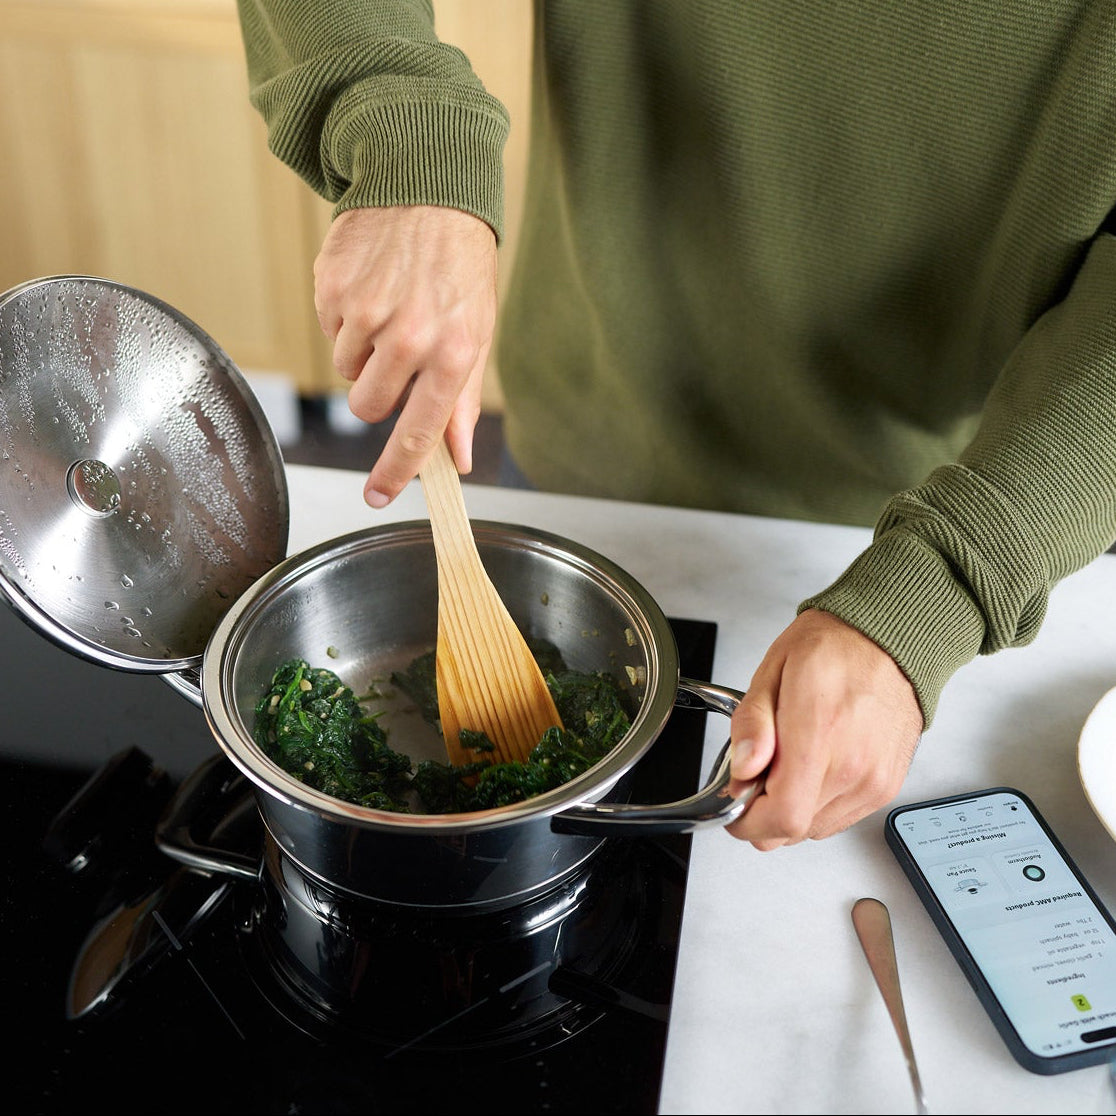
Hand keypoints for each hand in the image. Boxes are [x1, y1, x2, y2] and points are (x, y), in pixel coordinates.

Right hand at [313, 205, 498, 504]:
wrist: (427, 186)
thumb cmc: (459, 266)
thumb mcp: (476, 332)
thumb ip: (460, 401)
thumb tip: (460, 460)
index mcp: (452, 353)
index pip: (418, 432)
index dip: (395, 472)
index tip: (378, 497)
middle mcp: (408, 337)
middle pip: (366, 407)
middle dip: (375, 395)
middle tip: (396, 358)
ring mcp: (366, 311)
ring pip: (344, 369)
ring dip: (362, 352)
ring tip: (389, 310)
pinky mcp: (333, 287)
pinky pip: (329, 330)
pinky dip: (346, 319)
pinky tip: (371, 288)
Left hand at [726, 608, 923, 848]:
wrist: (887, 641)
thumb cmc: (832, 649)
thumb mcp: (773, 671)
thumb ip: (752, 724)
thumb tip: (743, 769)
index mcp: (818, 733)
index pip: (783, 816)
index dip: (748, 822)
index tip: (736, 805)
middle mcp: (852, 766)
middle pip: (794, 831)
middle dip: (762, 815)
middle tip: (757, 778)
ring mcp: (873, 781)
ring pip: (815, 829)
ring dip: (791, 810)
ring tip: (789, 765)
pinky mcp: (885, 787)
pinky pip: (840, 818)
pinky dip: (817, 805)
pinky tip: (813, 769)